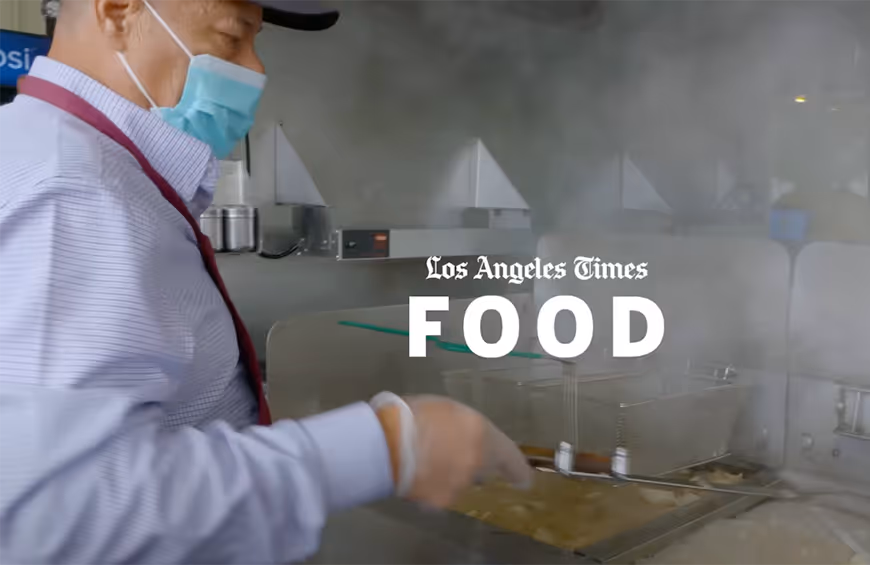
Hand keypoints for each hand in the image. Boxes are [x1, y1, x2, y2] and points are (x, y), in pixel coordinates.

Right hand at [374, 394, 532, 508]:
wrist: (385, 442)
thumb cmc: (413, 415)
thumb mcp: (446, 409)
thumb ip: (464, 427)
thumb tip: (465, 437)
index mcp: (483, 434)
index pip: (511, 458)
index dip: (518, 471)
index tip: (523, 480)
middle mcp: (477, 462)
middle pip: (484, 470)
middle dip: (472, 464)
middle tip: (450, 453)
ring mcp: (459, 484)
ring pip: (461, 482)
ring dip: (449, 475)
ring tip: (424, 460)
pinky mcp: (439, 501)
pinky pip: (439, 494)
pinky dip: (431, 488)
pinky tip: (415, 475)